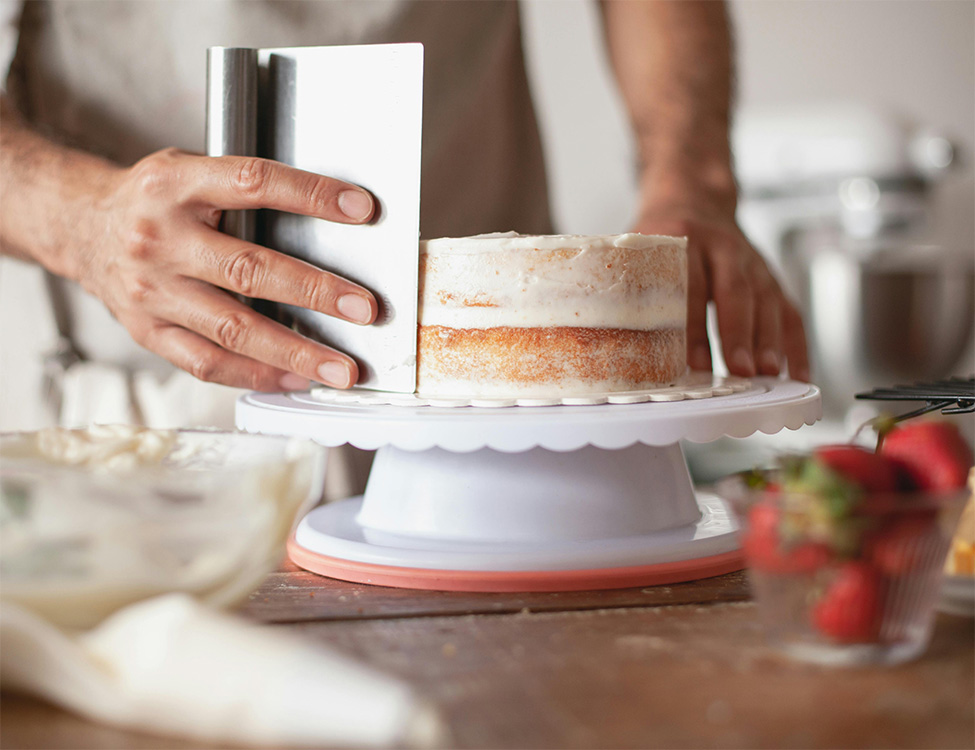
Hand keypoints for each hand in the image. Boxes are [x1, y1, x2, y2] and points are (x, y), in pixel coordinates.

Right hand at [75, 148, 377, 390]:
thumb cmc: (152, 199)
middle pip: (248, 269)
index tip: (361, 210)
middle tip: (363, 309)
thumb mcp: (190, 170)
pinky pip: (206, 362)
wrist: (79, 225)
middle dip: (314, 292)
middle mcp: (161, 239)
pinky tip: (293, 379)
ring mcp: (152, 291)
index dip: (310, 194)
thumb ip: (244, 190)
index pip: (253, 182)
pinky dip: (255, 374)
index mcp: (176, 185)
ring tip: (340, 368)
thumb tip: (327, 223)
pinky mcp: (147, 331)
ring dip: (294, 352)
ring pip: (231, 329)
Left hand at [634, 209, 809, 381]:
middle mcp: (723, 246)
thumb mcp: (636, 247)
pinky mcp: (770, 276)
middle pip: (736, 291)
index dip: (693, 326)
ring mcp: (752, 261)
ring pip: (767, 300)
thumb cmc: (659, 234)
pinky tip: (796, 372)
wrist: (693, 197)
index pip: (691, 284)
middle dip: (739, 334)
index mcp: (683, 236)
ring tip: (767, 374)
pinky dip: (796, 343)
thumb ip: (623, 283)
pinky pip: (789, 309)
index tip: (693, 361)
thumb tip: (605, 337)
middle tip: (740, 370)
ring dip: (770, 340)